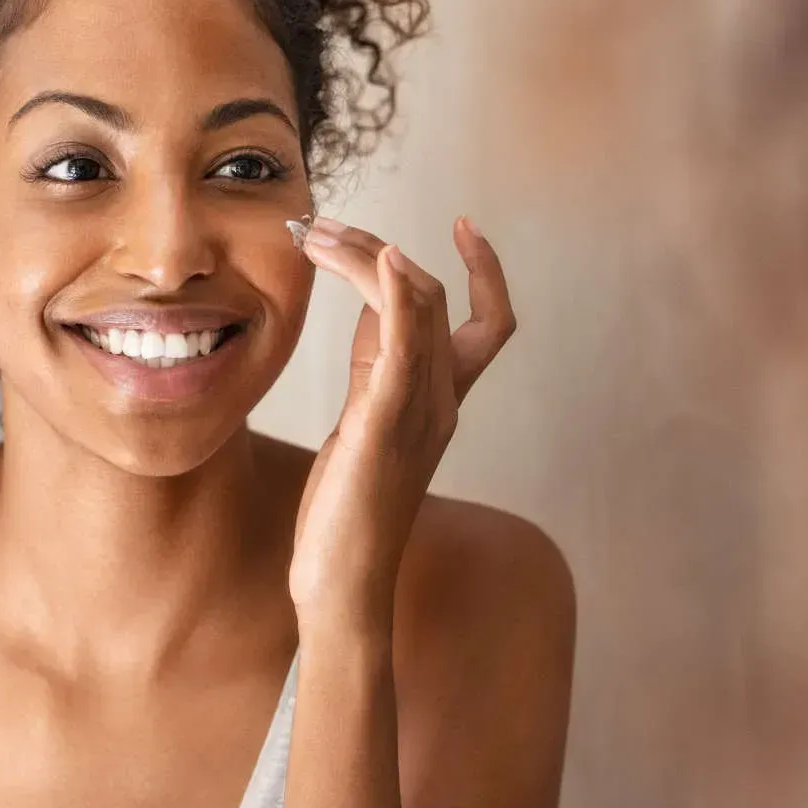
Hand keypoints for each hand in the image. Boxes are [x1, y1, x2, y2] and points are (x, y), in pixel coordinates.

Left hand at [290, 215, 515, 636]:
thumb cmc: (348, 511)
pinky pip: (403, 346)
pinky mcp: (383, 424)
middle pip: (435, 296)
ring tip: (318, 235)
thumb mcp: (363, 422)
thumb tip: (370, 303)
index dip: (487, 271)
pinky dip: (395, 293)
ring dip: (369, 256)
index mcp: (442, 402)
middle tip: (322, 227)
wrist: (342, 583)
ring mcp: (418, 412)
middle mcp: (442, 401)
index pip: (489, 322)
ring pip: (417, 307)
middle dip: (379, 248)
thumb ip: (375, 365)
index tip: (465, 223)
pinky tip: (381, 258)